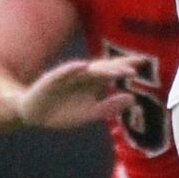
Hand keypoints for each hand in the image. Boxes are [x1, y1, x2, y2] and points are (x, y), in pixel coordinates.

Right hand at [16, 56, 141, 129]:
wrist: (34, 114)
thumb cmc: (64, 112)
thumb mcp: (89, 114)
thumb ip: (109, 107)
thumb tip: (133, 98)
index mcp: (93, 83)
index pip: (113, 71)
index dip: (126, 67)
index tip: (144, 63)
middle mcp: (83, 76)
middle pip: (103, 68)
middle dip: (118, 68)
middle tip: (135, 69)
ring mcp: (68, 76)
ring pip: (87, 70)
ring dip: (101, 69)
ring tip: (116, 71)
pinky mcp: (51, 79)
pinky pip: (62, 72)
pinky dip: (72, 69)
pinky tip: (82, 66)